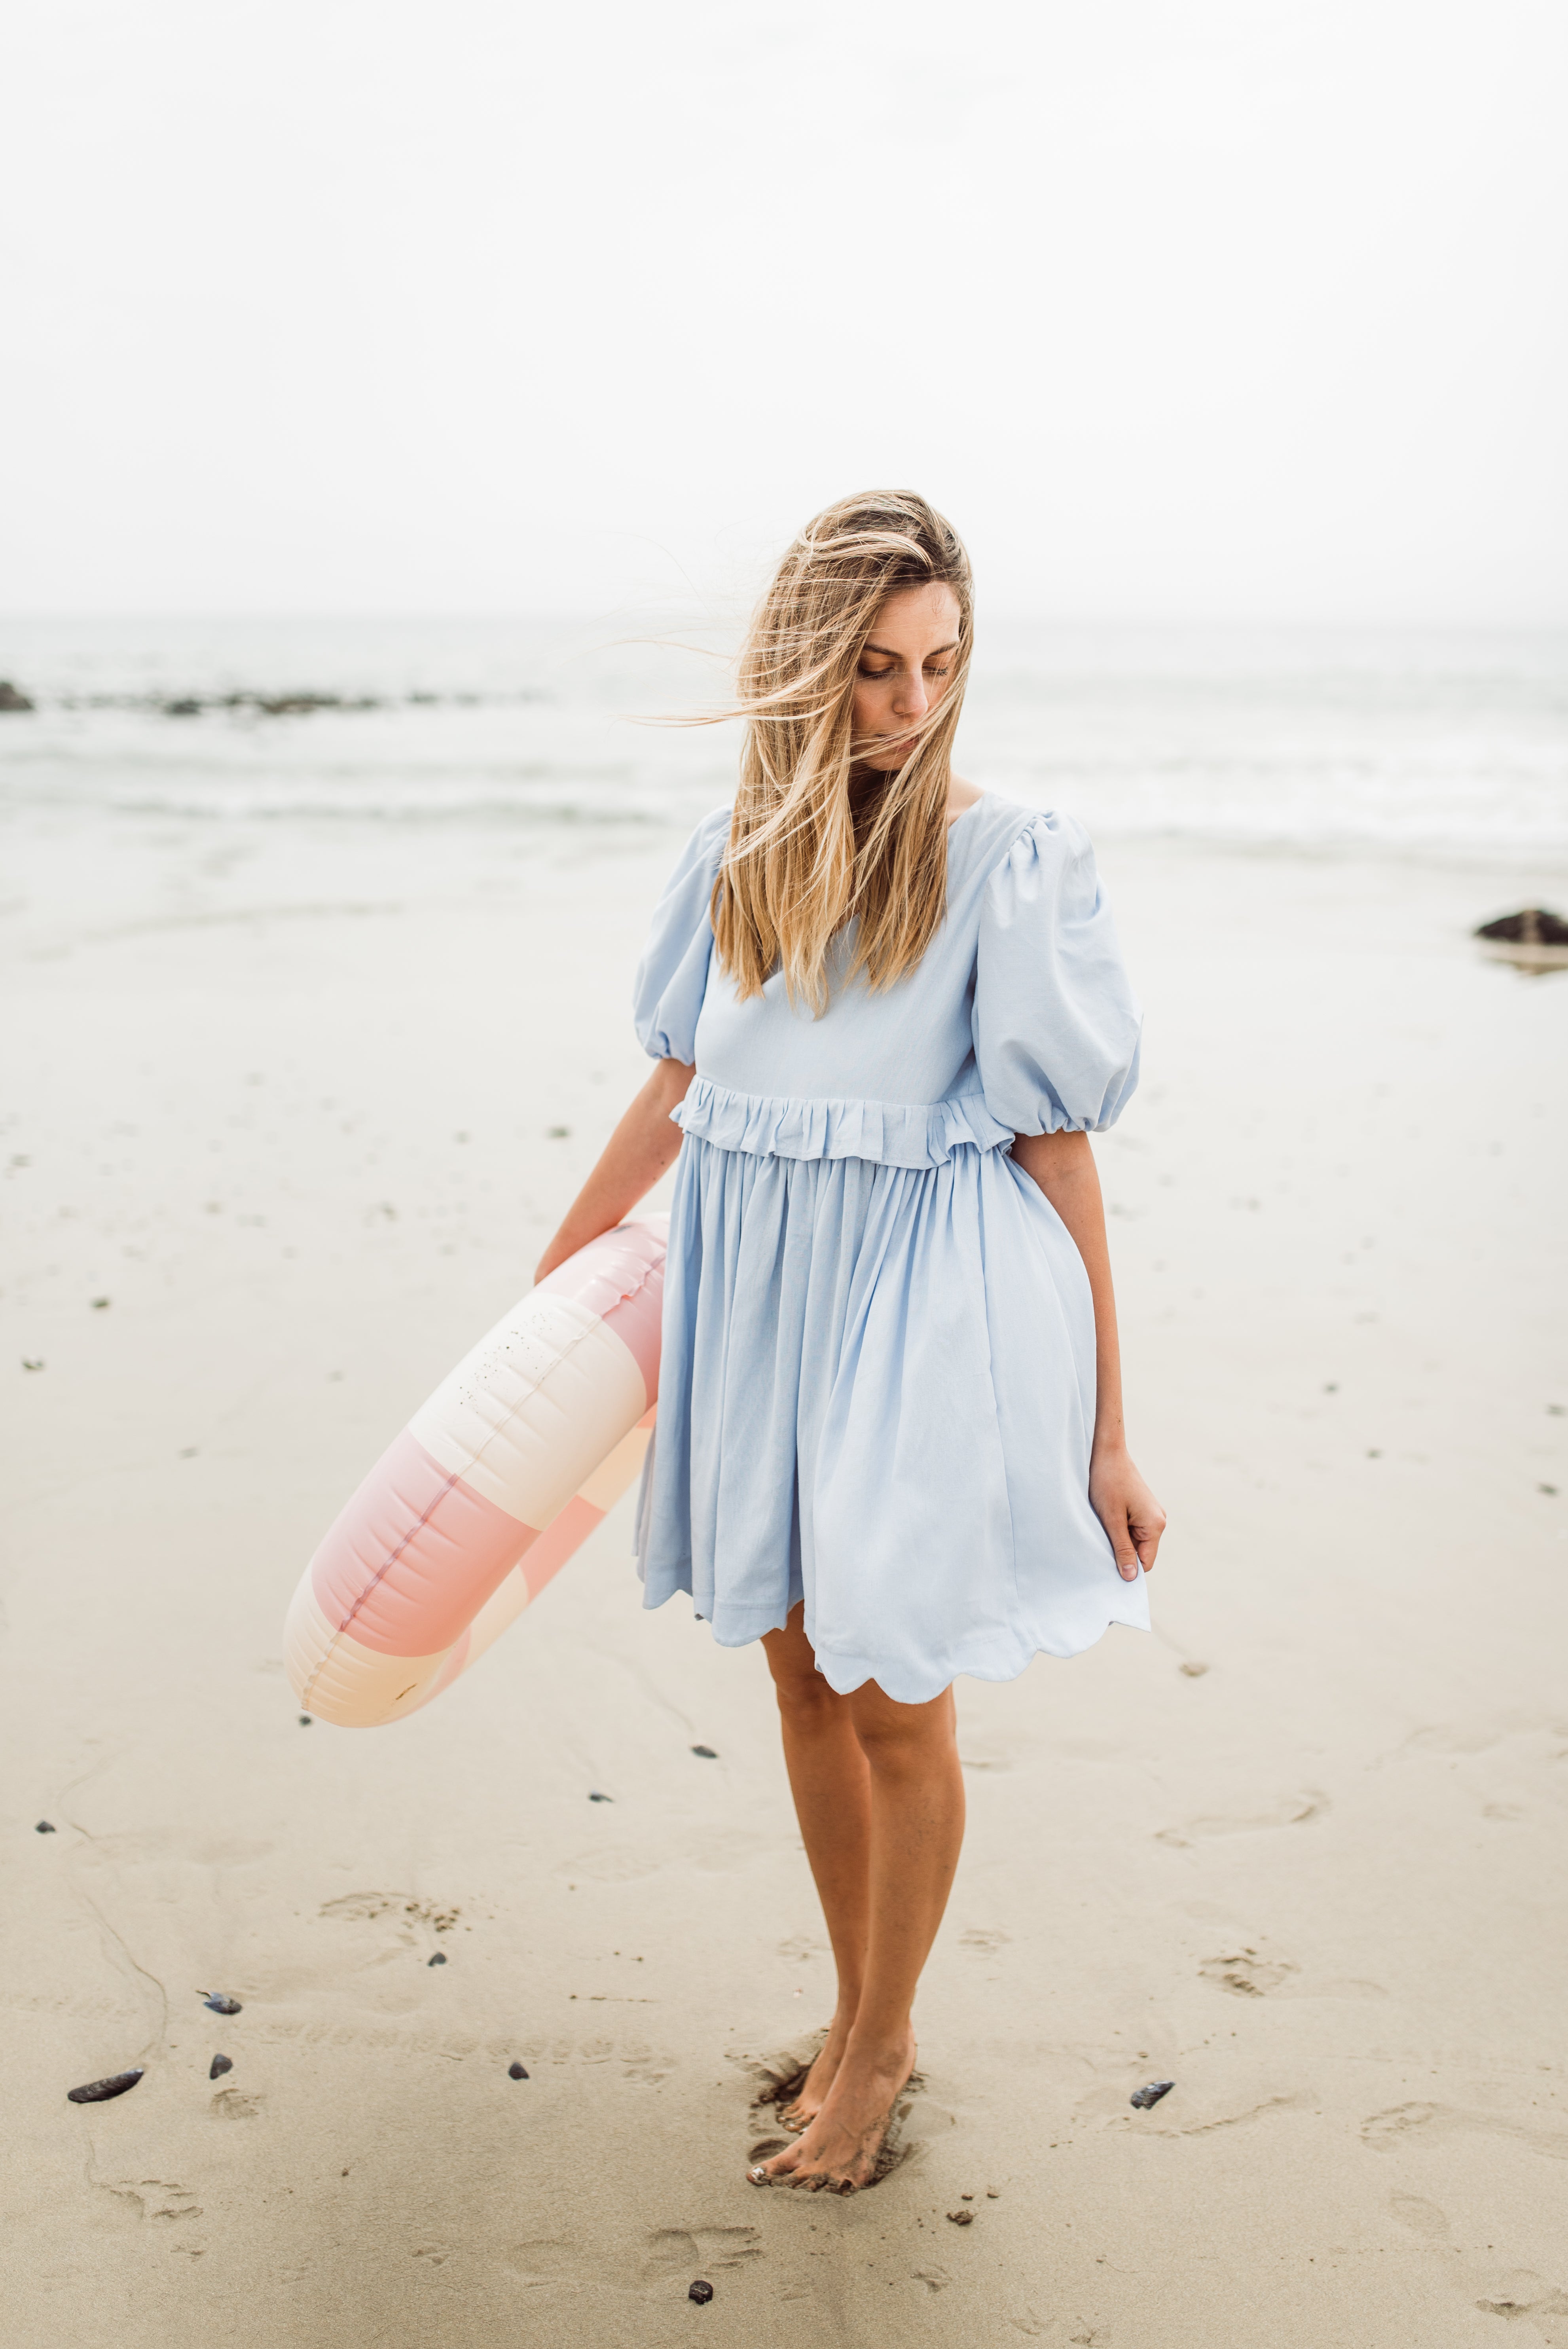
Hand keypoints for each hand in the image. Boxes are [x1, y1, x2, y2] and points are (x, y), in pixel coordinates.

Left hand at [1089, 1444, 1165, 1579]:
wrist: (1106, 1452)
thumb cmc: (1107, 1482)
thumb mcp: (1112, 1520)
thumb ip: (1122, 1549)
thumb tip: (1130, 1577)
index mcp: (1155, 1525)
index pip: (1145, 1563)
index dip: (1128, 1569)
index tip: (1106, 1567)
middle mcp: (1158, 1520)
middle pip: (1140, 1552)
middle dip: (1121, 1552)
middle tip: (1099, 1545)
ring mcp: (1151, 1513)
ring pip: (1134, 1541)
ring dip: (1118, 1540)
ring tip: (1102, 1528)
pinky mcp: (1141, 1508)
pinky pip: (1132, 1529)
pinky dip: (1118, 1529)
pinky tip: (1105, 1520)